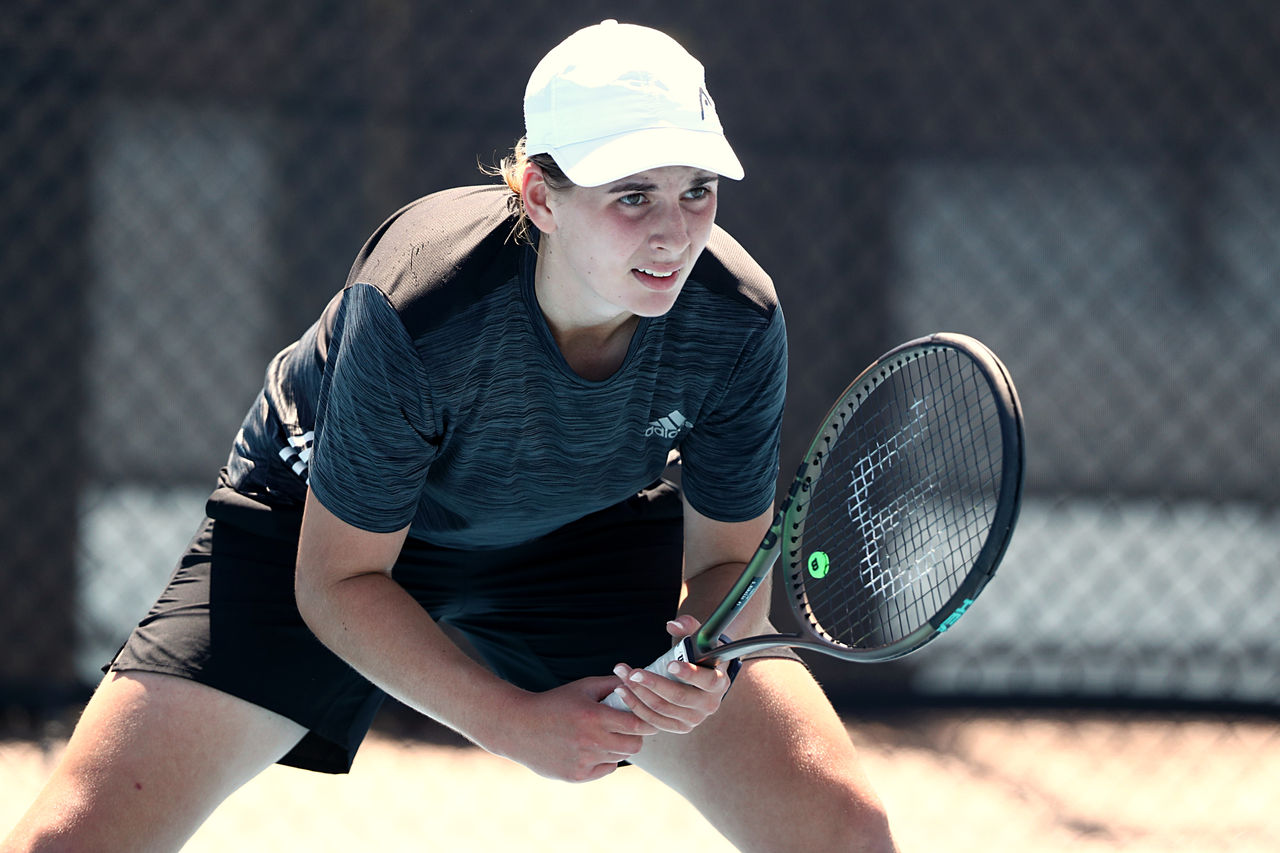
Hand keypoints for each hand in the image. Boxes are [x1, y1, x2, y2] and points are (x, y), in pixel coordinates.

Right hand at [486, 676, 659, 782]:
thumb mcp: (582, 687)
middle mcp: (591, 741)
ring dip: (616, 747)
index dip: (645, 722)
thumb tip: (637, 682)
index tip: (643, 718)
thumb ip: (612, 684)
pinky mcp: (577, 776)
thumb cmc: (555, 703)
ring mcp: (584, 761)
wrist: (520, 727)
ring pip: (619, 757)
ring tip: (602, 736)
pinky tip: (590, 749)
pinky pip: (605, 769)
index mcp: (594, 716)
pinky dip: (604, 761)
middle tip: (624, 728)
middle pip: (634, 745)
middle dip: (634, 736)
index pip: (637, 725)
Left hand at [608, 615, 731, 733]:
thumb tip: (673, 624)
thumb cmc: (698, 654)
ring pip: (662, 709)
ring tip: (622, 677)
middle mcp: (709, 705)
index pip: (708, 681)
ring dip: (638, 693)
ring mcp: (693, 719)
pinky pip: (653, 721)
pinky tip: (623, 691)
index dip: (690, 674)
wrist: (700, 677)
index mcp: (719, 683)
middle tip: (633, 672)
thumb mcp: (698, 639)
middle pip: (678, 697)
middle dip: (653, 684)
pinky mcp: (678, 727)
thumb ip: (688, 626)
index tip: (671, 664)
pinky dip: (636, 706)